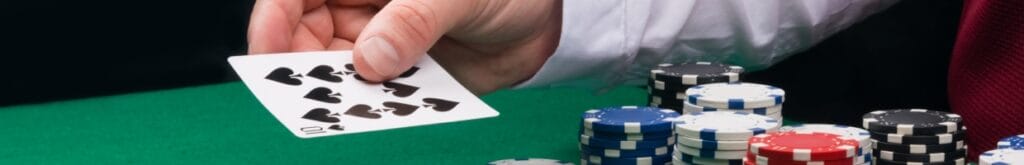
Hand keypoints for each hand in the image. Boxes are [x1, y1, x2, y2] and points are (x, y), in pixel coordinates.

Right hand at [248, 0, 561, 94]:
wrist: (538, 19)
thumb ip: (415, 19)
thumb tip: (372, 57)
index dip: (273, 21)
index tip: (269, 52)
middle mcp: (361, 6)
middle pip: (304, 38)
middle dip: (303, 68)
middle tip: (311, 96)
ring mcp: (378, 43)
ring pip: (337, 73)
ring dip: (341, 94)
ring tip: (353, 111)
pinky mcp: (400, 76)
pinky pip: (375, 97)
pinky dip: (375, 109)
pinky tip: (387, 116)